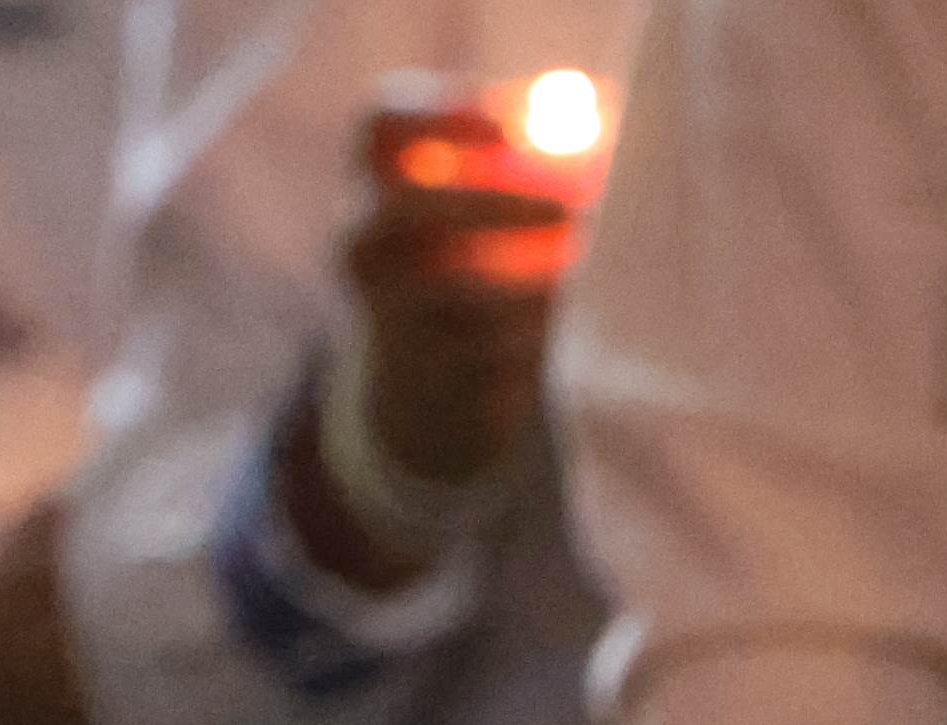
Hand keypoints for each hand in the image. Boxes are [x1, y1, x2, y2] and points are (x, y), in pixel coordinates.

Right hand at [336, 101, 569, 495]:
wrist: (430, 388)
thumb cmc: (473, 274)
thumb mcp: (494, 219)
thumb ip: (528, 177)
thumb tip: (582, 144)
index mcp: (375, 185)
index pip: (381, 126)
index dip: (440, 114)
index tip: (510, 130)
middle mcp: (364, 241)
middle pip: (408, 205)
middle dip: (493, 203)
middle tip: (568, 211)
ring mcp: (384, 307)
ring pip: (459, 287)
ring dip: (528, 279)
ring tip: (565, 264)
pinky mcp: (422, 369)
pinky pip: (487, 348)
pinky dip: (528, 333)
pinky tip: (537, 329)